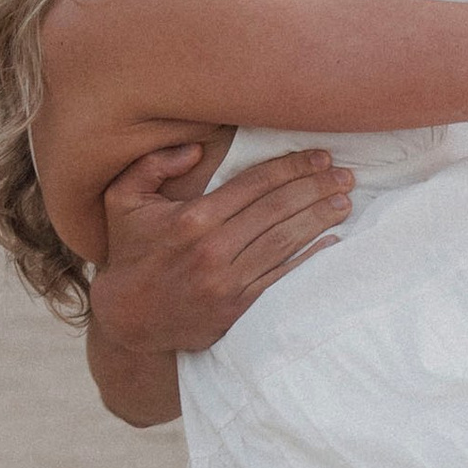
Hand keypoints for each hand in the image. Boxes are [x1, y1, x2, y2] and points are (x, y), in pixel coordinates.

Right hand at [90, 141, 355, 356]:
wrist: (127, 319)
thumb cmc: (130, 252)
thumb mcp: (122, 200)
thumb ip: (152, 165)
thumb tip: (194, 148)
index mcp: (192, 219)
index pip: (255, 185)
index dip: (292, 168)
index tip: (320, 157)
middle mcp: (214, 250)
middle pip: (278, 211)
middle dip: (316, 189)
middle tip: (345, 175)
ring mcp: (228, 282)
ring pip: (285, 242)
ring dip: (320, 219)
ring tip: (344, 201)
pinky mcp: (237, 309)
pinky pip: (281, 278)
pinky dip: (309, 258)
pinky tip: (332, 241)